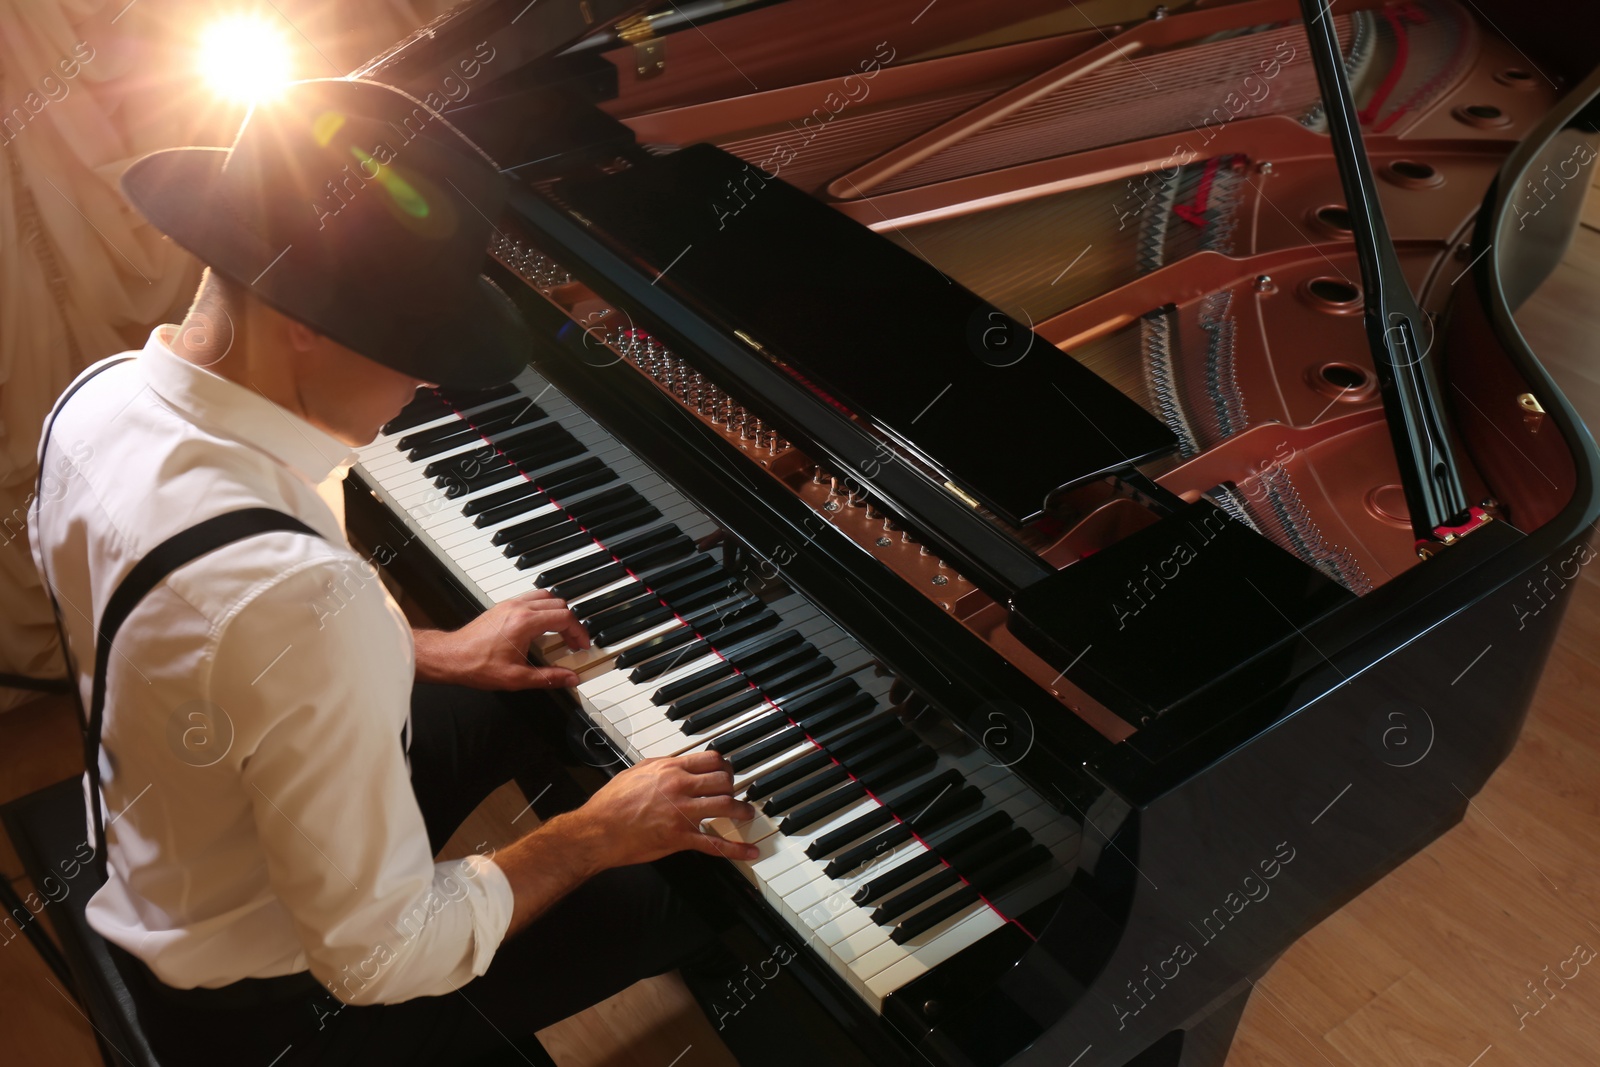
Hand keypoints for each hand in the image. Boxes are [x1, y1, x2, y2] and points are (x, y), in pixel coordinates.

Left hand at [414, 590, 590, 689]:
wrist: (451, 657)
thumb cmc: (477, 665)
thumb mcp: (516, 678)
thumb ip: (548, 678)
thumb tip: (570, 679)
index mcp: (525, 623)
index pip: (564, 618)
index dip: (579, 632)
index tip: (582, 645)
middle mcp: (519, 608)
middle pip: (558, 605)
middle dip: (571, 623)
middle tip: (573, 642)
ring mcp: (510, 605)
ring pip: (546, 596)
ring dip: (558, 612)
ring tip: (561, 631)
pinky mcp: (502, 606)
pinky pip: (531, 597)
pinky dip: (543, 607)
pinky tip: (542, 624)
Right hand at [577, 751, 759, 867]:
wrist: (598, 830)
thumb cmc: (610, 803)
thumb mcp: (635, 772)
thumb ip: (660, 766)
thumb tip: (675, 763)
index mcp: (670, 769)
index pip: (711, 760)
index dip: (724, 766)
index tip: (727, 773)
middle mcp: (680, 787)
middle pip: (723, 780)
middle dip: (734, 786)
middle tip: (736, 792)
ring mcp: (682, 813)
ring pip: (725, 805)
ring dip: (741, 810)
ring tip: (746, 814)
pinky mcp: (680, 837)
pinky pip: (714, 844)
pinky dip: (736, 850)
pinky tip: (749, 852)